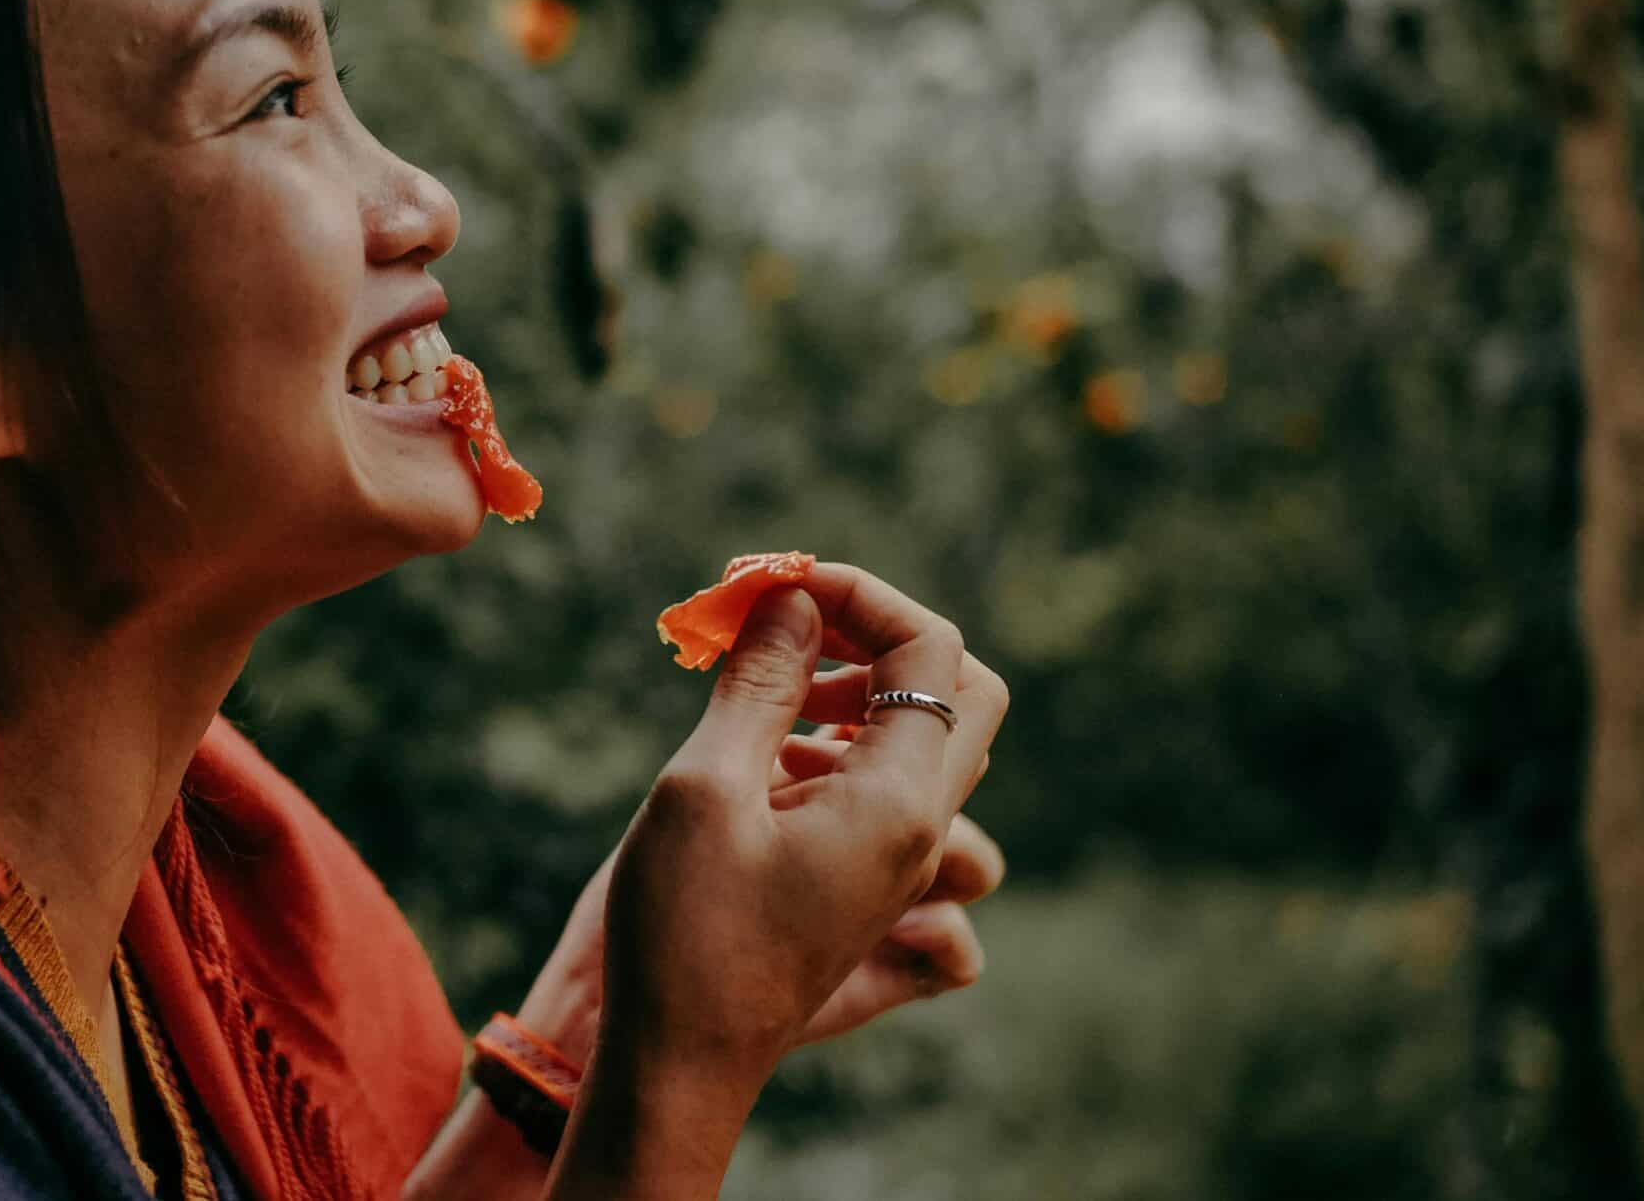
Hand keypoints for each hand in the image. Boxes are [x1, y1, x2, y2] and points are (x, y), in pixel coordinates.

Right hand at [552, 564, 1008, 1192]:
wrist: (681, 1060)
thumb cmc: (683, 930)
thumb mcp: (703, 786)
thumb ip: (759, 682)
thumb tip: (794, 595)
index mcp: (900, 803)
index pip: (931, 646)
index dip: (858, 592)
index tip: (773, 583)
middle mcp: (923, 832)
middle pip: (963, 688)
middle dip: (879, 637)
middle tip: (792, 635)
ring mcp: (902, 864)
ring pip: (936, 742)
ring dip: (866, 699)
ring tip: (776, 710)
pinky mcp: (870, 885)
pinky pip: (904, 795)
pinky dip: (852, 755)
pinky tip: (772, 772)